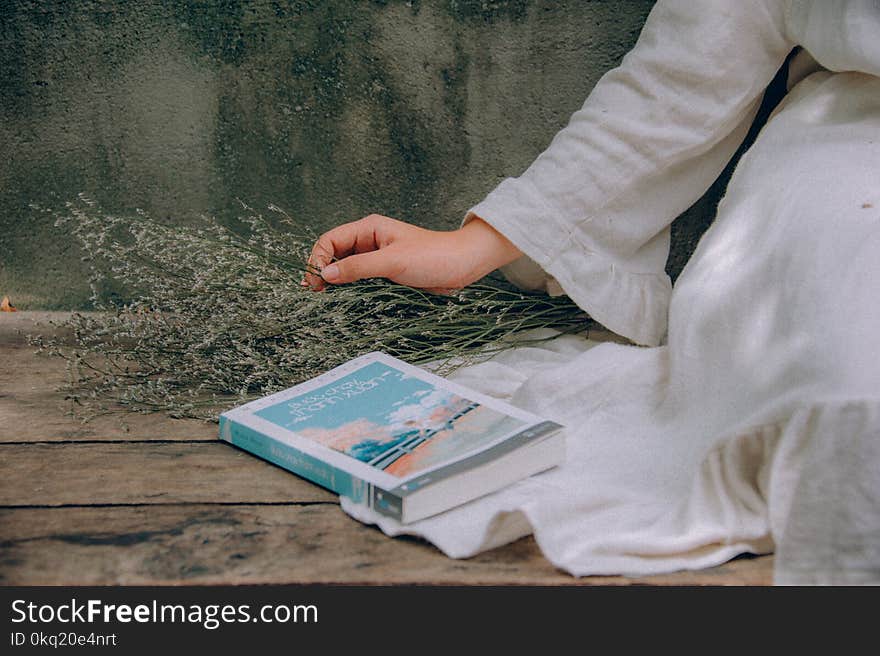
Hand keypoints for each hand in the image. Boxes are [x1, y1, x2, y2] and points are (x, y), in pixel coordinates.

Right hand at [303, 214, 521, 292]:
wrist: (464, 265)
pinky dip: (351, 290)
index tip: (315, 281)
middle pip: (335, 254)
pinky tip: (345, 301)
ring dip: (336, 282)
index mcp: (369, 229)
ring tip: (324, 299)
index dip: (318, 259)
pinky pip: (362, 281)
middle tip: (314, 294)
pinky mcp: (387, 275)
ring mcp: (378, 259)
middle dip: (322, 271)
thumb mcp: (393, 261)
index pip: (331, 240)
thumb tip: (327, 274)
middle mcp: (370, 241)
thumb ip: (359, 267)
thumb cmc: (433, 256)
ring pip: (347, 269)